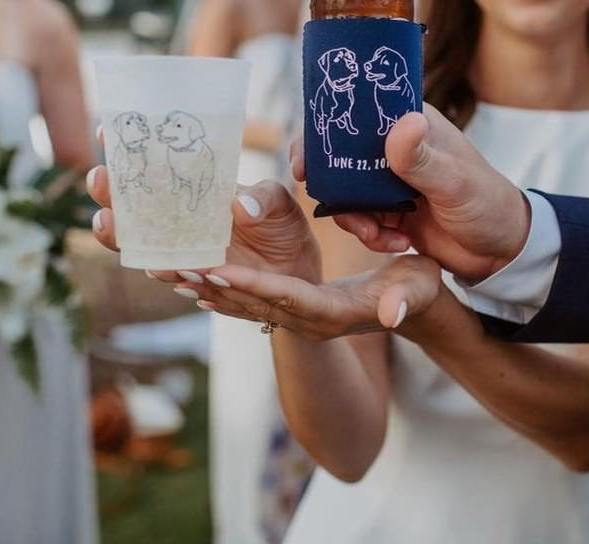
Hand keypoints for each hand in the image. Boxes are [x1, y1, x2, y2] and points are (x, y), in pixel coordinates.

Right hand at [87, 128, 320, 282]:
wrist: (293, 273)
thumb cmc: (282, 227)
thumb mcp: (280, 203)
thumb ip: (264, 198)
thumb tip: (240, 207)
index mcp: (194, 182)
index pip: (155, 159)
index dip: (127, 145)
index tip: (106, 130)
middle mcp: (178, 213)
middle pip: (128, 199)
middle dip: (107, 188)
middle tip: (101, 178)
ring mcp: (179, 244)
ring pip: (133, 237)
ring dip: (117, 231)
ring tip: (108, 222)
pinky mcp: (190, 273)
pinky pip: (164, 270)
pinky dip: (156, 267)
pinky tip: (155, 265)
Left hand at [173, 254, 441, 339]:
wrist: (412, 306)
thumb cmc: (418, 289)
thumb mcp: (419, 287)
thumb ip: (407, 299)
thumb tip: (393, 314)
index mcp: (334, 312)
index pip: (288, 298)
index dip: (252, 286)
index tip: (218, 273)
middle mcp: (310, 320)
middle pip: (254, 302)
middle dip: (214, 285)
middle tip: (174, 269)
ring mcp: (300, 318)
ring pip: (246, 304)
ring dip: (207, 289)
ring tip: (169, 273)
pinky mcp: (294, 310)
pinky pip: (251, 303)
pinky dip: (221, 293)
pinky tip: (193, 283)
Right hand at [292, 103, 529, 280]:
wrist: (503, 252)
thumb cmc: (488, 204)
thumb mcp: (455, 181)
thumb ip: (423, 158)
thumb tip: (402, 124)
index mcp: (412, 123)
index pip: (358, 110)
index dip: (324, 127)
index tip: (305, 157)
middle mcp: (397, 147)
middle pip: (341, 153)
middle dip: (329, 180)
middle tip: (323, 202)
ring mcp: (390, 180)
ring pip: (347, 191)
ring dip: (354, 217)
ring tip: (378, 233)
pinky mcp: (390, 211)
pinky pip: (361, 219)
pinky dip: (370, 235)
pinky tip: (396, 243)